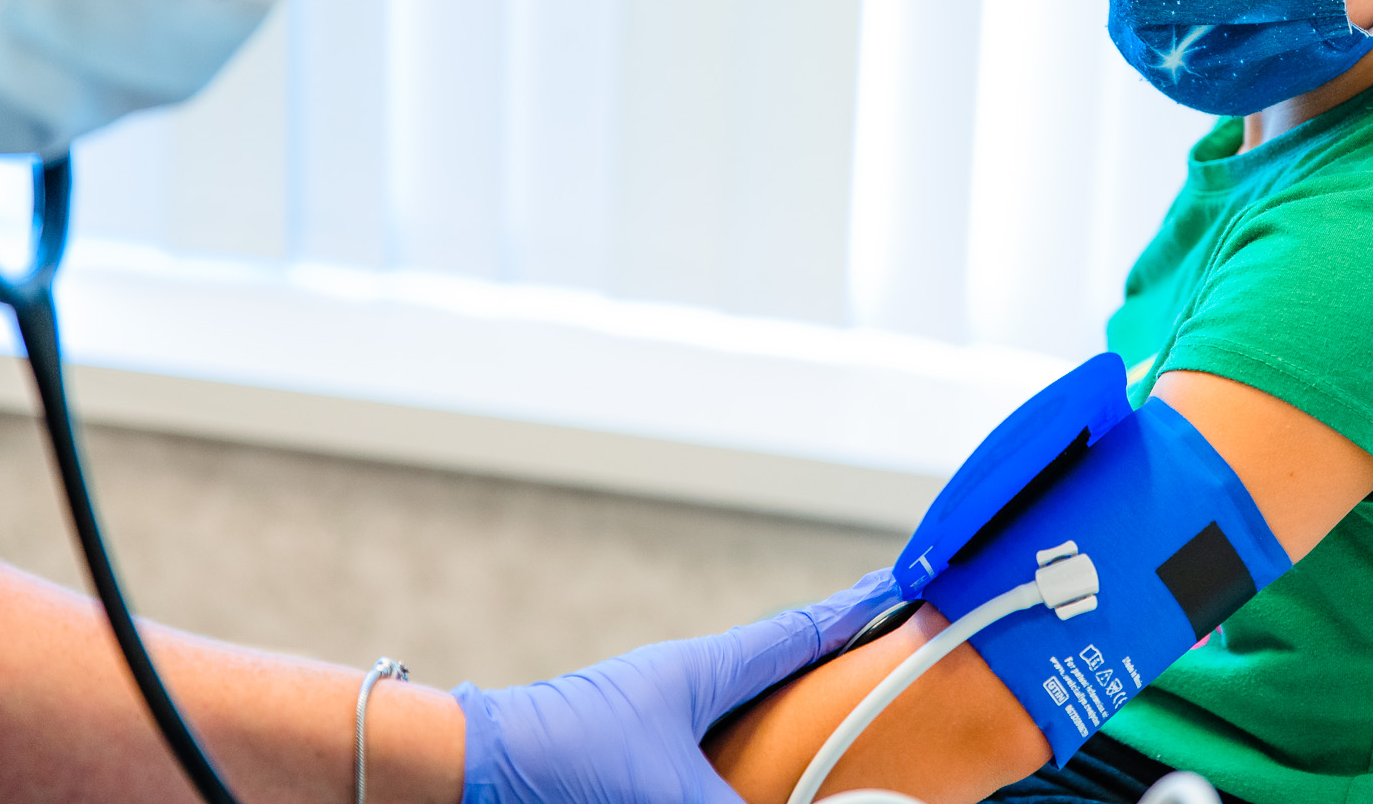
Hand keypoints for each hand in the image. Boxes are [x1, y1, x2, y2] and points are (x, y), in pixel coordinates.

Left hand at [455, 568, 901, 803]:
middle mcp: (687, 690)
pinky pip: (710, 760)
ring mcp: (659, 728)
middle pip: (781, 673)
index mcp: (705, 670)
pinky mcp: (634, 767)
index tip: (905, 589)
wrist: (466, 776)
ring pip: (747, 721)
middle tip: (890, 678)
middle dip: (834, 674)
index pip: (802, 632)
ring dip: (790, 731)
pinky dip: (744, 769)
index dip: (859, 612)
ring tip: (839, 747)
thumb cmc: (558, 761)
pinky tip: (760, 785)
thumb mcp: (669, 793)